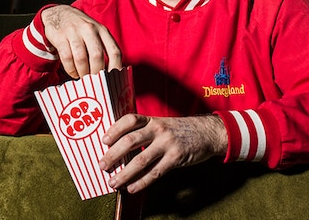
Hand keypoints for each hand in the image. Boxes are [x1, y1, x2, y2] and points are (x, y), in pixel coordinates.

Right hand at [41, 5, 122, 77]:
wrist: (58, 13)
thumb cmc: (80, 28)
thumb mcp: (95, 32)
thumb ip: (103, 47)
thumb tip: (110, 73)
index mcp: (102, 30)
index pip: (114, 51)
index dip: (116, 67)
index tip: (113, 80)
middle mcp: (90, 29)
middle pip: (97, 56)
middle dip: (96, 73)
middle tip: (95, 82)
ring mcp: (74, 32)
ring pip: (81, 58)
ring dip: (83, 72)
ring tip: (83, 77)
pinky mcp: (61, 37)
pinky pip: (67, 58)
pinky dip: (71, 69)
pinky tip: (73, 72)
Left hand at [99, 114, 227, 192]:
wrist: (207, 132)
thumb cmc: (180, 130)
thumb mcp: (162, 125)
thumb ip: (144, 133)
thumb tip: (120, 148)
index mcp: (152, 120)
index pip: (129, 120)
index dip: (114, 129)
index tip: (103, 140)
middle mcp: (158, 129)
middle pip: (130, 141)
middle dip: (113, 155)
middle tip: (101, 166)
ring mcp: (167, 143)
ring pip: (141, 160)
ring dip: (124, 173)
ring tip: (113, 182)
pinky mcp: (176, 157)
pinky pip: (156, 172)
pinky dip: (142, 182)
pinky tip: (132, 188)